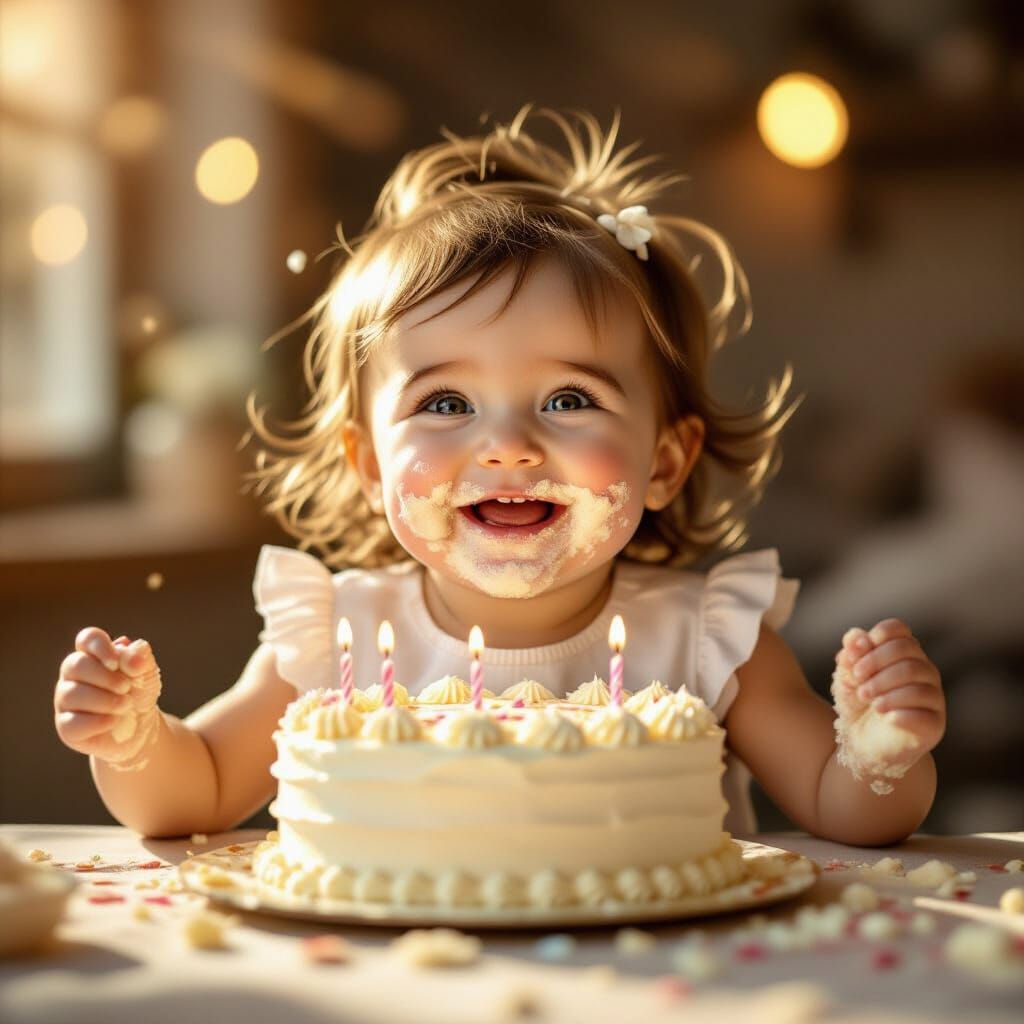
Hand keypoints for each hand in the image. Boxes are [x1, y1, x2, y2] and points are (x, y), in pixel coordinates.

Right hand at [54, 627, 162, 769]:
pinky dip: (98, 722)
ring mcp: (66, 701)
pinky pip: (72, 723)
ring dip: (105, 701)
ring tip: (126, 705)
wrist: (141, 726)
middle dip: (106, 677)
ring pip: (71, 694)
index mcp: (92, 655)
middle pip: (75, 664)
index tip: (116, 662)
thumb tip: (126, 647)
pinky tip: (114, 721)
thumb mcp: (146, 673)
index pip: (87, 638)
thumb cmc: (139, 692)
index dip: (100, 646)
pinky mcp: (66, 727)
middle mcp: (73, 675)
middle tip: (126, 687)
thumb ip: (139, 658)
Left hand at [835, 618, 944, 760]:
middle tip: (857, 681)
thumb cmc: (859, 704)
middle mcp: (924, 670)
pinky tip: (885, 716)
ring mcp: (933, 696)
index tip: (854, 658)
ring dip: (884, 686)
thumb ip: (851, 656)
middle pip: (907, 650)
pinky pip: (924, 712)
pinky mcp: (934, 724)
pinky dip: (901, 711)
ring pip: (916, 676)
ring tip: (866, 699)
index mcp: (903, 654)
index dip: (876, 638)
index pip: (899, 630)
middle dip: (875, 662)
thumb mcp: (847, 678)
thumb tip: (856, 636)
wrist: (865, 744)